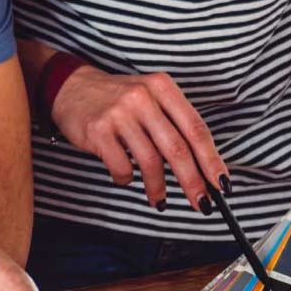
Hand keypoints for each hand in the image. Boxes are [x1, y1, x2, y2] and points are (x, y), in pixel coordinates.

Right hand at [51, 65, 227, 210]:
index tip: (222, 185)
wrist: (69, 86)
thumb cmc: (116, 98)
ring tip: (160, 200)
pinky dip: (127, 179)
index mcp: (162, 87)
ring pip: (150, 162)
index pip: (196, 128)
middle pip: (177, 149)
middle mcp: (142, 97)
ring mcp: (118, 113)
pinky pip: (122, 167)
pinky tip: (125, 177)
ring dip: (158, 188)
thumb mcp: (149, 97)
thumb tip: (201, 167)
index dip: (212, 160)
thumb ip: (173, 123)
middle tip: (203, 203)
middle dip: (193, 182)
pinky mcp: (98, 130)